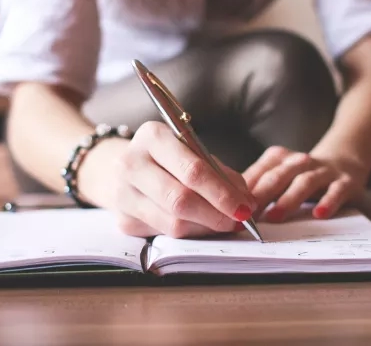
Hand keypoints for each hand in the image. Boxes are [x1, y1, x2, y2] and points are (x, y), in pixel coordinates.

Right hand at [79, 121, 256, 238]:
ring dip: (206, 228)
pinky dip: (190, 234)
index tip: (245, 207)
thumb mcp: (193, 150)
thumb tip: (247, 203)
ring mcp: (123, 194)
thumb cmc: (170, 157)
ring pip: (173, 223)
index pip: (192, 171)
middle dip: (216, 215)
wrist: (128, 166)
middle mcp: (131, 163)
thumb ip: (220, 173)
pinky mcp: (123, 220)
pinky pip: (165, 235)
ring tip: (223, 223)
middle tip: (238, 220)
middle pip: (180, 200)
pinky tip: (201, 226)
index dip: (222, 193)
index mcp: (153, 136)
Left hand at [243, 146, 367, 221]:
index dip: (243, 192)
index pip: (257, 174)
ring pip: (303, 182)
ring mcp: (322, 170)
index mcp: (277, 158)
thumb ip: (258, 188)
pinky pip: (336, 191)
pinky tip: (319, 214)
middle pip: (277, 177)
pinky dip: (327, 202)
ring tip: (275, 216)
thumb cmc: (301, 175)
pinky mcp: (344, 181)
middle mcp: (298, 161)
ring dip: (288, 200)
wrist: (344, 160)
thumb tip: (228, 208)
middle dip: (260, 196)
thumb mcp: (279, 175)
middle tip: (247, 215)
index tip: (231, 209)